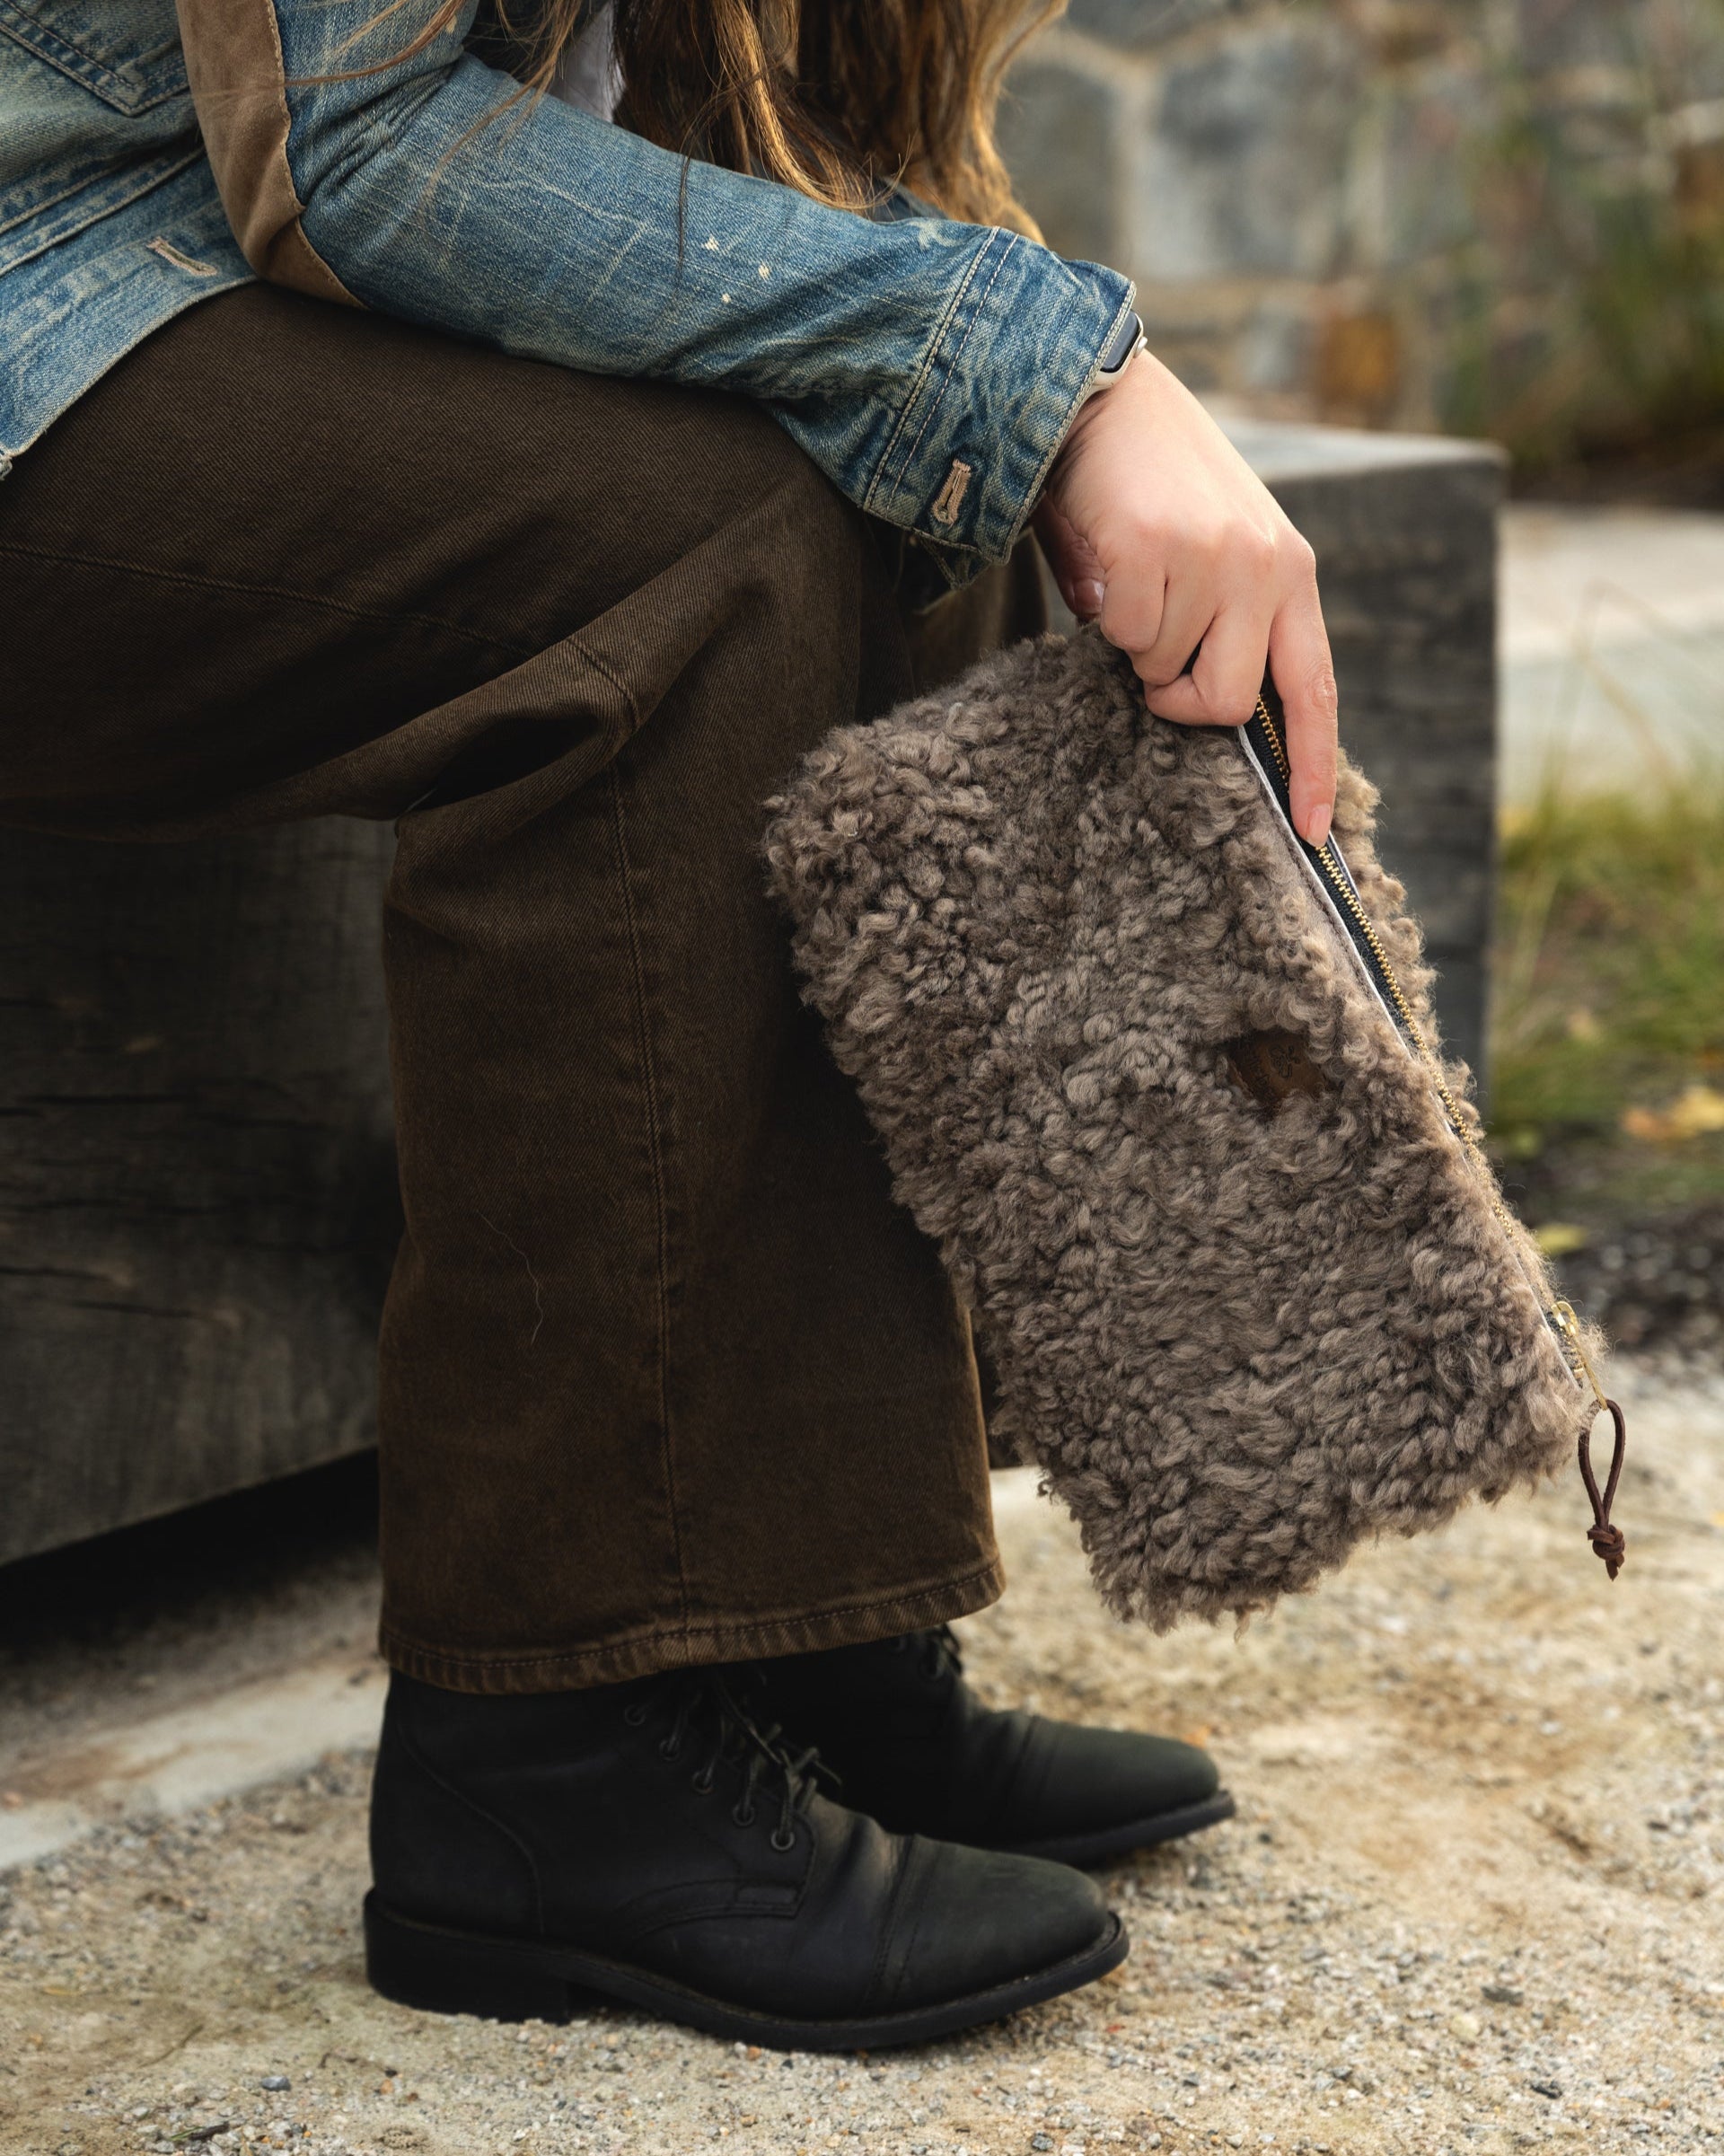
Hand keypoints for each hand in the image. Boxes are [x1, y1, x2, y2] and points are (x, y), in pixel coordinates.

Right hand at [1035, 349, 1337, 846]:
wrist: (1106, 392)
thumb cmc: (1156, 486)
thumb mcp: (1222, 550)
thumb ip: (1234, 621)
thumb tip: (1210, 705)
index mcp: (1293, 571)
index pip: (1316, 689)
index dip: (1315, 765)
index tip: (1313, 830)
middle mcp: (1266, 566)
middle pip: (1231, 703)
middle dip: (1181, 699)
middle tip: (1154, 661)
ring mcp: (1213, 557)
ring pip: (1165, 670)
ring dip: (1136, 645)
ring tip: (1133, 581)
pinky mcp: (1153, 548)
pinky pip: (1124, 635)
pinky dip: (1104, 615)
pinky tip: (1110, 562)